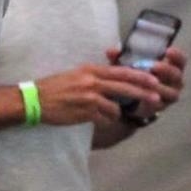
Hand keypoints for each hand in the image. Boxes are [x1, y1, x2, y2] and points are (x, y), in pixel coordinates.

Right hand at [36, 63, 160, 125]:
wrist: (34, 99)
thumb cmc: (53, 87)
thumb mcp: (74, 74)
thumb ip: (93, 75)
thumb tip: (110, 77)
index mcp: (89, 70)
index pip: (120, 71)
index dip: (139, 76)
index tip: (153, 79)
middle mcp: (91, 81)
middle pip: (124, 87)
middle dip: (143, 93)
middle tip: (156, 97)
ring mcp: (89, 97)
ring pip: (116, 106)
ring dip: (117, 112)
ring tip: (113, 114)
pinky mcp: (86, 112)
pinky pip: (105, 118)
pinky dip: (104, 120)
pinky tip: (97, 119)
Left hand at [106, 47, 186, 115]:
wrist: (130, 98)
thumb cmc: (134, 75)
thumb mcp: (126, 64)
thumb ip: (120, 57)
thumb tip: (111, 51)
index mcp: (170, 67)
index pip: (179, 60)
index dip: (177, 56)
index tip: (169, 50)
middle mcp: (174, 81)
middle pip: (177, 75)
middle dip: (167, 70)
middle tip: (154, 66)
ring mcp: (169, 95)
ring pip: (171, 92)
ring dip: (160, 87)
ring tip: (148, 82)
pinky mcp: (161, 106)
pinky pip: (160, 104)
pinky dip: (151, 99)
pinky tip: (144, 95)